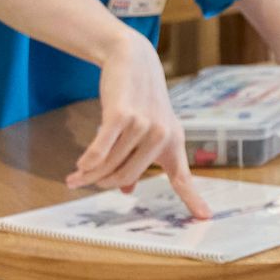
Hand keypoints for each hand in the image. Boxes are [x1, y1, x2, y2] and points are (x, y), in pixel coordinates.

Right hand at [74, 32, 205, 214]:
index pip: (184, 178)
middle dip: (102, 183)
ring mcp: (145, 126)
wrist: (134, 60)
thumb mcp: (148, 130)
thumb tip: (126, 189)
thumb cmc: (140, 100)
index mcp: (174, 145)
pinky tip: (79, 167)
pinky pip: (101, 147)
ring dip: (89, 173)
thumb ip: (140, 160)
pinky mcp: (123, 115)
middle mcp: (164, 138)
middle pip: (128, 176)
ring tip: (74, 177)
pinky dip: (89, 160)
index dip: (193, 200)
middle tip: (82, 184)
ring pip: (112, 163)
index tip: (205, 218)